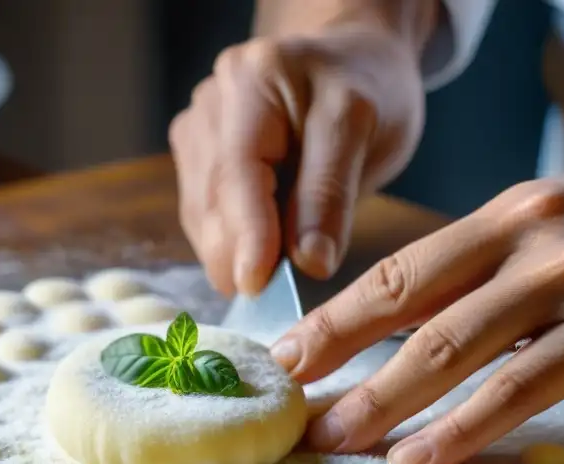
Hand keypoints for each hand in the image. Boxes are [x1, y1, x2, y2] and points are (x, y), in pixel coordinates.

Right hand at [169, 21, 428, 296]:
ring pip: (200, 215)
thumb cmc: (368, 88)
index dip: (246, 232)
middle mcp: (212, 102)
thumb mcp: (363, 129)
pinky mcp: (195, 156)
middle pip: (212, 198)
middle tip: (272, 302)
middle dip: (237, 255)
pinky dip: (229, 245)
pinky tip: (258, 257)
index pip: (239, 169)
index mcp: (254, 80)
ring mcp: (197, 129)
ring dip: (230, 256)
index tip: (254, 285)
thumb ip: (331, 193)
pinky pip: (202, 216)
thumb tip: (308, 263)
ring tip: (270, 282)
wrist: (351, 60)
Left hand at [269, 157, 563, 463]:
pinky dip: (466, 427)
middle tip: (295, 410)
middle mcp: (526, 244)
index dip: (335, 318)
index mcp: (498, 220)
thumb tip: (390, 327)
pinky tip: (424, 458)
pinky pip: (525, 387)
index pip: (397, 272)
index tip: (286, 357)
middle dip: (340, 361)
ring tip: (340, 441)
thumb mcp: (539, 233)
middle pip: (411, 307)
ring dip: (387, 402)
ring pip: (458, 350)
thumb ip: (472, 275)